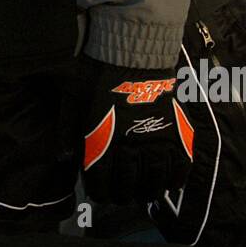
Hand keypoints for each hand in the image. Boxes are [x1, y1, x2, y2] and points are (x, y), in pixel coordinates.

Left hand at [81, 58, 193, 207]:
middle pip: (128, 186)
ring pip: (155, 181)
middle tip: (122, 195)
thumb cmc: (97, 74)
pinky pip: (181, 165)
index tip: (101, 193)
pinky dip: (176, 179)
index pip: (101, 182)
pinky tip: (170, 183)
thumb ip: (67, 131)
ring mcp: (156, 140)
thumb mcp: (72, 100)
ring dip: (148, 191)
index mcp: (102, 142)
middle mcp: (130, 147)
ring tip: (145, 192)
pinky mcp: (176, 131)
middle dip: (122, 196)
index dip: (100, 193)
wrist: (132, 50)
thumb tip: (65, 159)